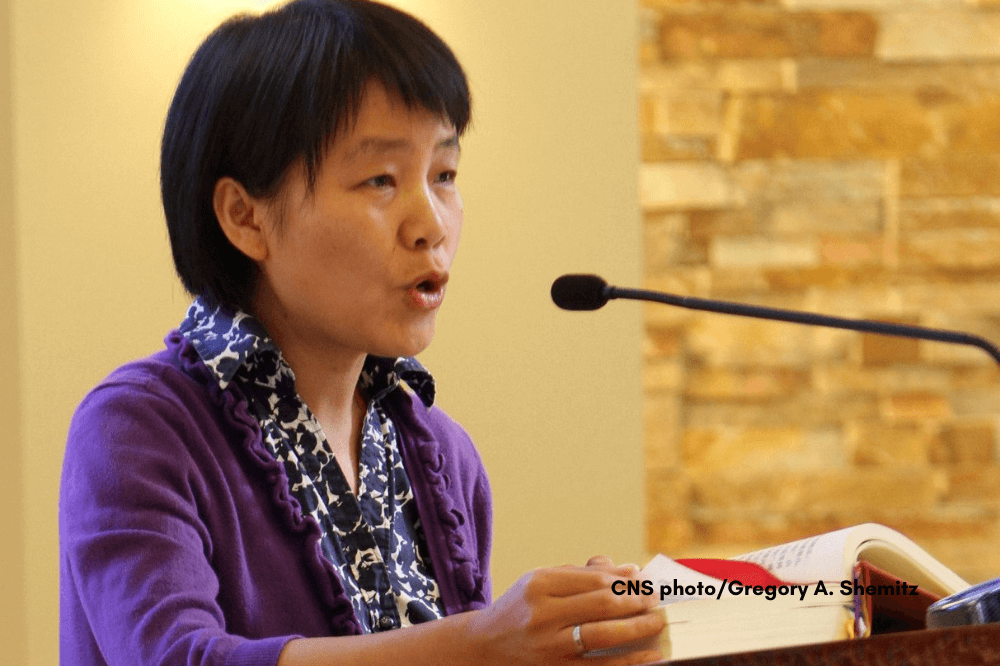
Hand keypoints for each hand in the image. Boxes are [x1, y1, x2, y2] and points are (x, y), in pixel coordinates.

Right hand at [464, 564, 664, 665]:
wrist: (484, 647)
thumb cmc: (520, 608)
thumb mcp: (541, 581)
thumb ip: (582, 575)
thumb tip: (629, 571)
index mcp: (538, 585)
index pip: (593, 580)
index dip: (624, 581)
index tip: (644, 581)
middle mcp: (542, 615)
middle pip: (601, 605)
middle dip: (636, 601)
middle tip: (655, 600)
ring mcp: (549, 646)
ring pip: (603, 635)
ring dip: (637, 627)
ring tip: (656, 621)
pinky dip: (630, 661)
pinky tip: (650, 655)